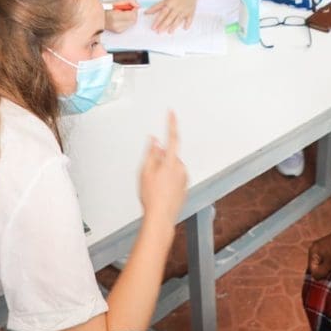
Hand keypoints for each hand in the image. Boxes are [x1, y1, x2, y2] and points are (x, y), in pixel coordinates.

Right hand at [105, 0, 139, 32]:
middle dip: (133, 13)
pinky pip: (128, 26)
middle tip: (128, 9)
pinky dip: (127, 21)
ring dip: (131, 17)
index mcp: (114, 16)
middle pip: (134, 20)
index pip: (132, 16)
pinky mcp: (118, 32)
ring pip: (132, 23)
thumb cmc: (106, 7)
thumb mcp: (117, 0)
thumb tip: (138, 5)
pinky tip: (121, 18)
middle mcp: (116, 25)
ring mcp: (117, 29)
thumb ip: (130, 0)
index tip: (132, 6)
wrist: (97, 15)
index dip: (134, 10)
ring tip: (123, 13)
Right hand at [138, 111, 186, 227]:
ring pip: (172, 167)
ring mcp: (184, 178)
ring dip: (164, 171)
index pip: (172, 137)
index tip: (171, 114)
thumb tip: (155, 141)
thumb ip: (151, 153)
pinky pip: (175, 177)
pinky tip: (161, 190)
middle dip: (160, 159)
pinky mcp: (185, 186)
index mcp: (170, 162)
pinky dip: (168, 180)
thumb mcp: (145, 172)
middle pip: (169, 155)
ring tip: (155, 186)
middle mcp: (180, 168)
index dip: (171, 124)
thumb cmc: (152, 197)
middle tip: (150, 174)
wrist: (161, 217)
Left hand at [145, 0, 198, 32]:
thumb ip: (158, 6)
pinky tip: (185, 28)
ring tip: (169, 32)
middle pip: (169, 17)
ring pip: (178, 19)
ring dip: (174, 26)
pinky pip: (189, 18)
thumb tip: (148, 12)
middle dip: (164, 25)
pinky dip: (187, 23)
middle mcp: (177, 7)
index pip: (162, 13)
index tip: (153, 27)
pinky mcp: (191, 11)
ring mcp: (184, 10)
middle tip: (159, 31)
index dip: (157, 21)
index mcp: (170, 3)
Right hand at [308, 224, 330, 278]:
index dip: (321, 274)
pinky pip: (326, 257)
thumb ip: (320, 274)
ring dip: (328, 266)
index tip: (330, 272)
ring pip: (322, 262)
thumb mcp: (329, 265)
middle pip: (316, 266)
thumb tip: (315, 278)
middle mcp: (314, 247)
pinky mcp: (328, 244)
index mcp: (312, 251)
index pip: (312, 270)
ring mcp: (321, 245)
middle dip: (324, 270)